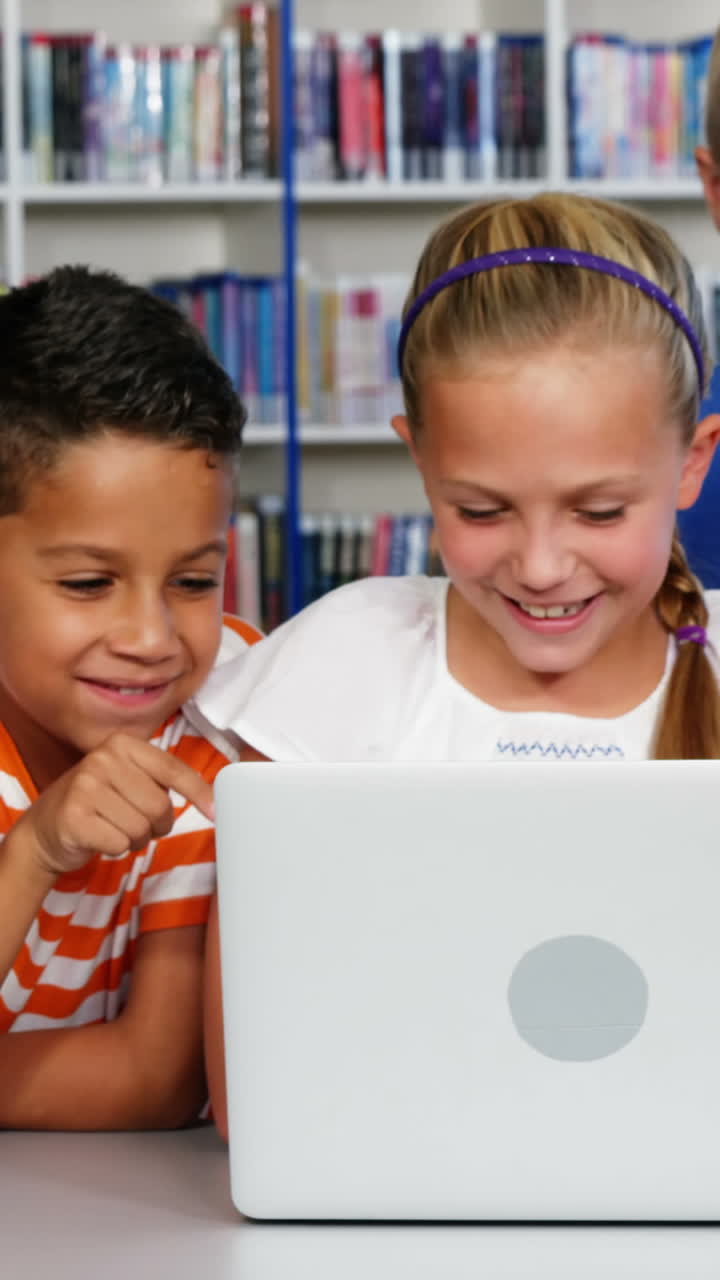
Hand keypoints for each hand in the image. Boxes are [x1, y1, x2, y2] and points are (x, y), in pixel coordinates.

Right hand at [14, 733, 214, 877]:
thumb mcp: (127, 779)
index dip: (198, 793)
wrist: (44, 831)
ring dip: (135, 838)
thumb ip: (160, 780)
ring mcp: (85, 786)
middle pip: (160, 806)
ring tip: (113, 828)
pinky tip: (98, 838)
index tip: (216, 812)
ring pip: (141, 828)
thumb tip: (212, 798)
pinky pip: (120, 843)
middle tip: (135, 823)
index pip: (172, 769)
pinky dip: (115, 848)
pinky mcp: (74, 817)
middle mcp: (102, 759)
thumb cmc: (97, 805)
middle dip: (156, 825)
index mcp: (121, 744)